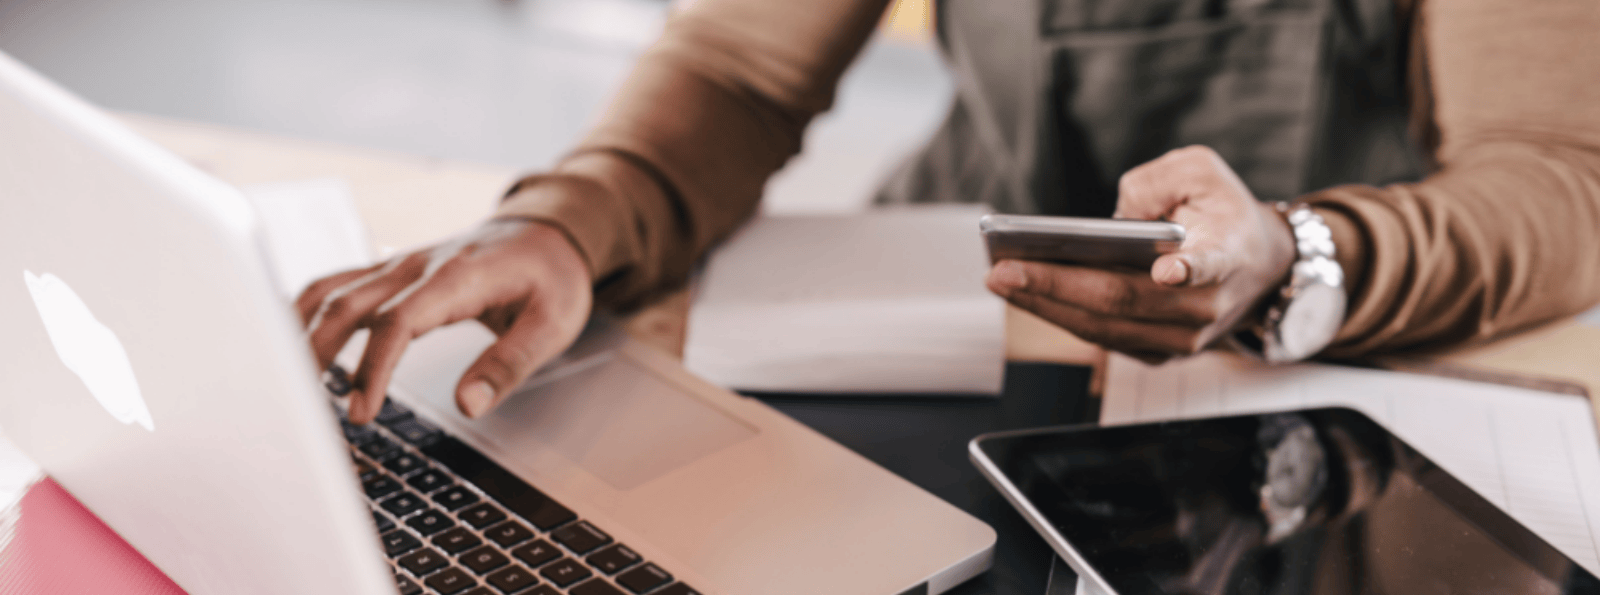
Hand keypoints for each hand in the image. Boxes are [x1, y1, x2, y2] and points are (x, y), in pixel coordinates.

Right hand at [296, 219, 592, 423]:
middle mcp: (416, 265)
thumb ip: (510, 365)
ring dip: (300, 332)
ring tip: (285, 384)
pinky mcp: (389, 271)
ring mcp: (398, 264)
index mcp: (456, 277)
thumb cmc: (551, 277)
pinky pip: (335, 285)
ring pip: (329, 290)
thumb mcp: (552, 325)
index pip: (397, 322)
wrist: (549, 231)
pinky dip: (304, 312)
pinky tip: (288, 342)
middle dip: (316, 355)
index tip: (360, 413)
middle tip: (304, 411)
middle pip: (346, 303)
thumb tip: (469, 404)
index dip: (372, 369)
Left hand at [986, 146, 1296, 361]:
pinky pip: (1101, 336)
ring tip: (998, 279)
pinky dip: (1059, 314)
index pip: (1211, 264)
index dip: (1191, 269)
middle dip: (1056, 286)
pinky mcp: (1159, 352)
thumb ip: (1158, 180)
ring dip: (1045, 305)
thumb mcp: (1201, 171)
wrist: (1260, 269)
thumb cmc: (1222, 213)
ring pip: (1104, 327)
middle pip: (1124, 300)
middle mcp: (1205, 305)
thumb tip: (1114, 219)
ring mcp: (1182, 338)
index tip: (1169, 270)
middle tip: (1002, 270)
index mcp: (1227, 253)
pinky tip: (1022, 292)